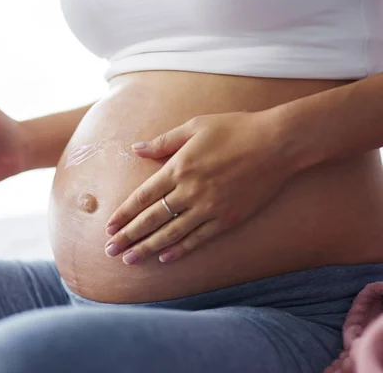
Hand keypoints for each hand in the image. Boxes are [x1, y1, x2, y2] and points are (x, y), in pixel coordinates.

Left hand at [104, 111, 296, 264]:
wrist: (278, 143)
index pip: (142, 197)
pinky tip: (165, 258)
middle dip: (128, 236)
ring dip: (148, 248)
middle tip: (110, 251)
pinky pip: (199, 238)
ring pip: (171, 233)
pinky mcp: (228, 218)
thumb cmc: (235, 129)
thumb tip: (136, 149)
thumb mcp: (194, 126)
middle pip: (151, 219)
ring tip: (130, 260)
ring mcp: (209, 207)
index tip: (108, 228)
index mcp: (178, 168)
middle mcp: (189, 191)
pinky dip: (181, 249)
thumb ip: (163, 141)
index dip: (123, 214)